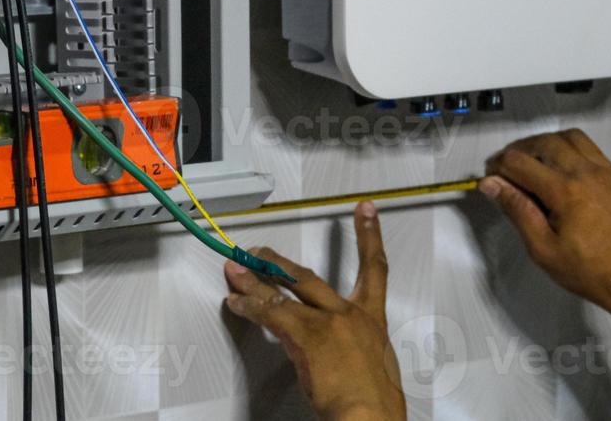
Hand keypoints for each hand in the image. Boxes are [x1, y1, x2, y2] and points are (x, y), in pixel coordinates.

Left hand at [223, 202, 406, 420]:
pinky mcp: (306, 335)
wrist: (370, 415)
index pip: (375, 269)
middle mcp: (349, 313)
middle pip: (310, 276)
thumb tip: (332, 349)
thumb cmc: (375, 400)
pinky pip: (271, 313)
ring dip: (255, 281)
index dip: (370, 236)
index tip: (365, 210)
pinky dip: (250, 306)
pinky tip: (236, 301)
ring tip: (234, 269)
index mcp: (372, 319)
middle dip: (280, 262)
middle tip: (259, 249)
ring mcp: (327, 322)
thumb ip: (352, 344)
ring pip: (284, 292)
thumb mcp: (374, 363)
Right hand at [479, 128, 610, 318]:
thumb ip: (516, 209)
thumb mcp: (542, 248)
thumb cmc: (587, 271)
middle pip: (546, 141)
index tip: (493, 177)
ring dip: (552, 145)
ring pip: (575, 139)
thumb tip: (490, 183)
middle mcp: (590, 173)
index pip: (519, 161)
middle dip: (522, 149)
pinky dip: (580, 160)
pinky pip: (599, 156)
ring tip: (541, 164)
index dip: (499, 166)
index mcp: (566, 191)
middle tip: (512, 167)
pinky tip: (576, 181)